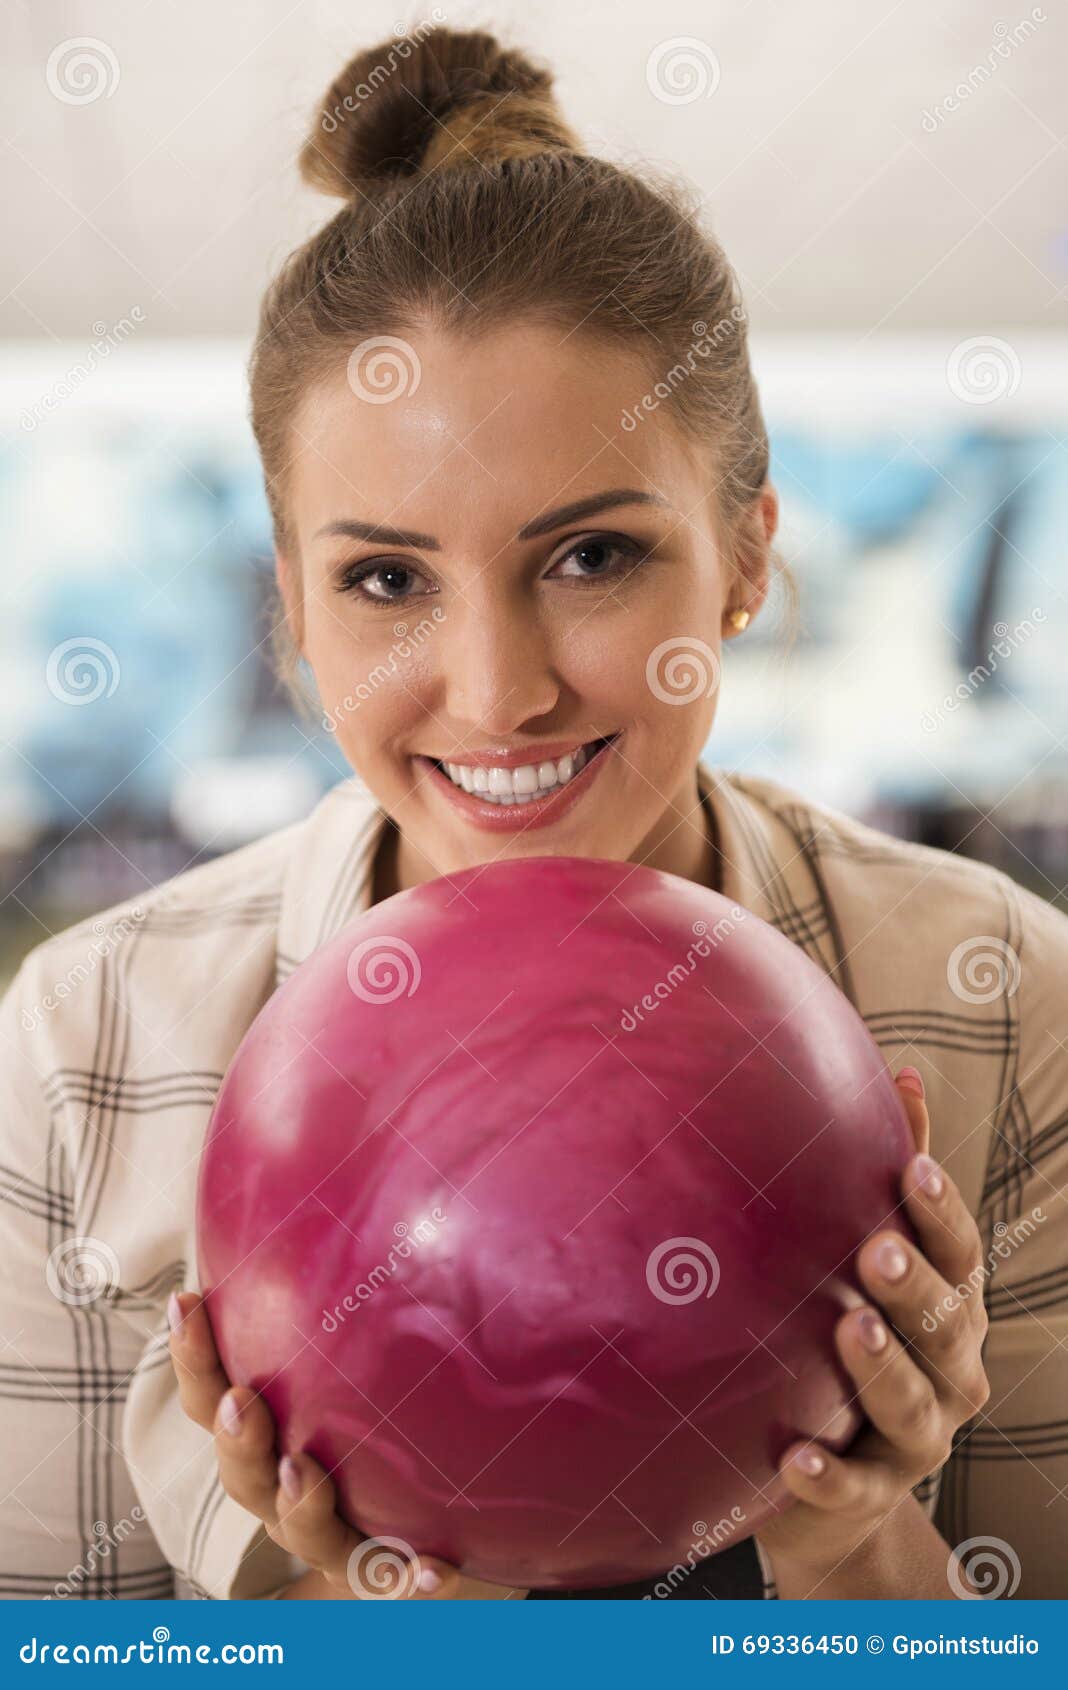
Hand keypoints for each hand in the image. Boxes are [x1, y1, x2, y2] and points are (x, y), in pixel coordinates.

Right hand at [168, 1291, 522, 1598]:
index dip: (192, 1350)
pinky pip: (396, 1579)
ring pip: (299, 1529)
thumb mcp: (353, 1344)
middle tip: (240, 1398)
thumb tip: (351, 1150)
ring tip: (303, 1470)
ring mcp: (333, 1536)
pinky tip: (436, 1568)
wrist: (428, 1528)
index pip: (208, 1391)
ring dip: (296, 1504)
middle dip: (233, 1433)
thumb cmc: (377, 1412)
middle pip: (237, 1469)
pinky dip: (408, 1576)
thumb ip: (341, 1272)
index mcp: (263, 1427)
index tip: (188, 1297)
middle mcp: (284, 1484)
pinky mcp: (389, 1570)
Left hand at [755, 1068, 989, 1583]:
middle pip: (945, 1326)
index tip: (913, 1169)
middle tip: (875, 1248)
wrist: (835, 1491)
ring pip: (911, 1404)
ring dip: (882, 1367)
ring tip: (848, 1328)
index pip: (959, 1256)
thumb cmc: (850, 1344)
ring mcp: (917, 1438)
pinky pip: (853, 1486)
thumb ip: (891, 1177)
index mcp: (951, 1309)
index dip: (940, 1215)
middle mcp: (949, 1372)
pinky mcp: (870, 1494)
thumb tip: (900, 1074)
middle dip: (915, 1287)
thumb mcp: (874, 1265)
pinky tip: (796, 1456)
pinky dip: (828, 1473)